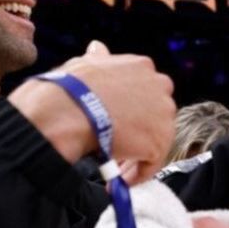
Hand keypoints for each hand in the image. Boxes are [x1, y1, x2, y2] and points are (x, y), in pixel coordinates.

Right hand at [8, 41, 174, 177]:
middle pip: (157, 115)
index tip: (116, 122)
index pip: (147, 91)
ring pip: (156, 140)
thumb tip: (97, 48)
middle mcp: (160, 87)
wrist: (66, 111)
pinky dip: (137, 174)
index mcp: (142, 66)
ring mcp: (162, 114)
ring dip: (137, 156)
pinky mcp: (159, 141)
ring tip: (117, 171)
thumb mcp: (85, 64)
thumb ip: (99, 59)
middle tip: (117, 147)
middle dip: (139, 132)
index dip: (132, 110)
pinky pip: (152, 163)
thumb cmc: (68, 88)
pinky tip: (120, 179)